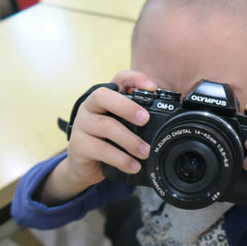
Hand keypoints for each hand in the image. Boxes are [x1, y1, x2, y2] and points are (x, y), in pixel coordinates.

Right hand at [40, 71, 156, 204]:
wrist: (85, 166)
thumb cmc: (108, 141)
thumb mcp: (124, 126)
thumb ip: (138, 119)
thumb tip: (167, 123)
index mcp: (105, 98)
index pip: (119, 78)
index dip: (135, 78)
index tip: (153, 88)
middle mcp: (91, 106)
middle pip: (104, 96)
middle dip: (127, 107)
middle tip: (145, 120)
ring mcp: (82, 124)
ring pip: (106, 126)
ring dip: (130, 140)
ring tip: (145, 152)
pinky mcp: (78, 144)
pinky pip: (101, 150)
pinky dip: (121, 159)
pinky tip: (133, 165)